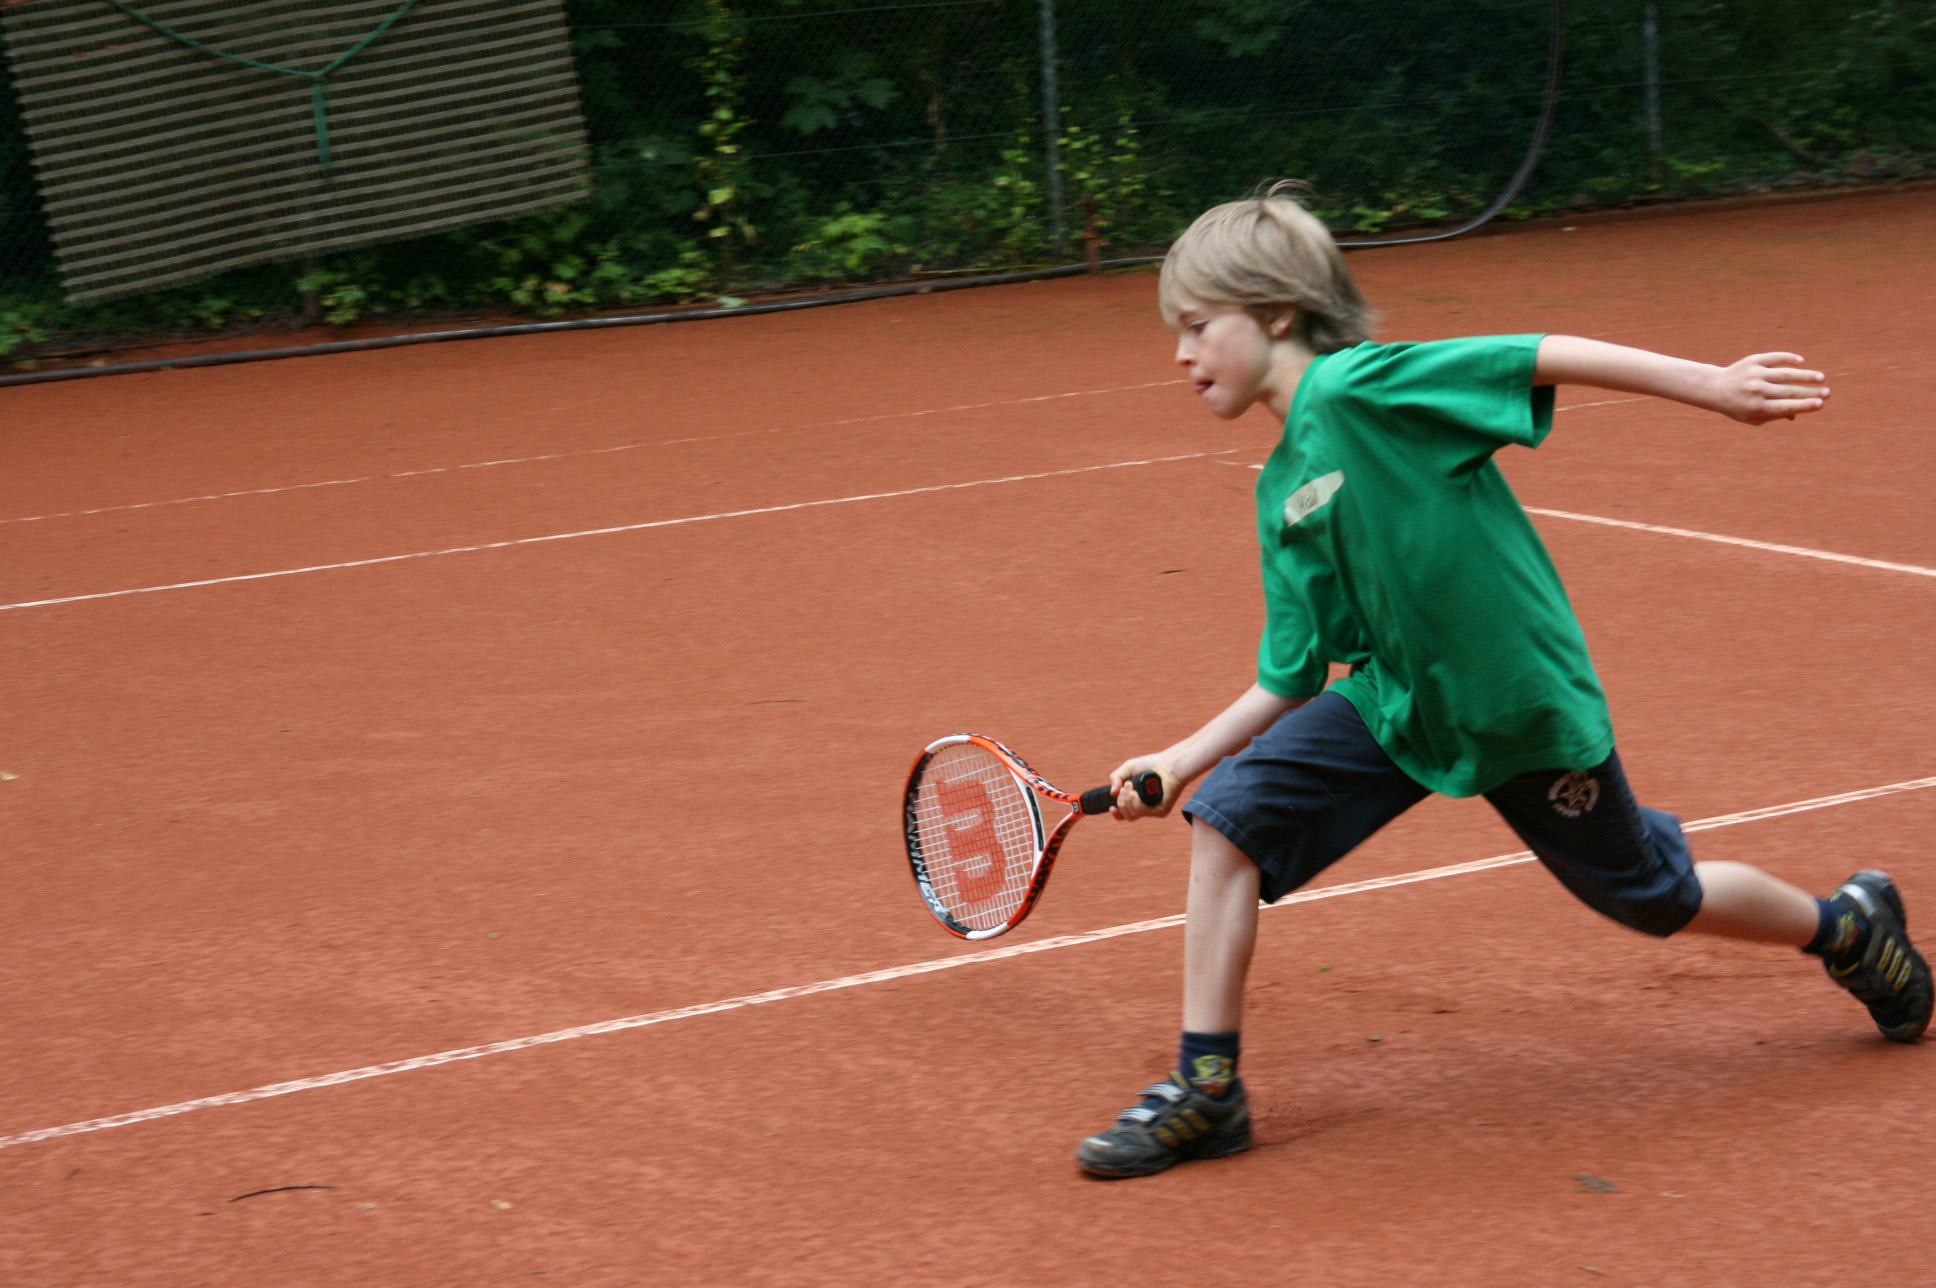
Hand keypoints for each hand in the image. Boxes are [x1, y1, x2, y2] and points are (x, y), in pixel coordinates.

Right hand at [1108, 756, 1181, 820]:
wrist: (1167, 764)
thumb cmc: (1150, 765)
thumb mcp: (1128, 768)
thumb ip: (1116, 778)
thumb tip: (1112, 793)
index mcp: (1136, 800)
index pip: (1124, 814)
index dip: (1116, 813)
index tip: (1112, 807)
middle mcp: (1144, 807)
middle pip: (1126, 815)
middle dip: (1121, 802)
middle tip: (1126, 787)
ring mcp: (1153, 810)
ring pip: (1132, 815)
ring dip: (1127, 800)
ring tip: (1130, 786)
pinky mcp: (1161, 811)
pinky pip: (1143, 812)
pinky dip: (1136, 803)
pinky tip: (1135, 794)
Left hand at [1707, 352, 1829, 423]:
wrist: (1714, 388)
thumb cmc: (1738, 406)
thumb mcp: (1753, 417)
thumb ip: (1774, 416)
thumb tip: (1796, 413)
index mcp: (1756, 408)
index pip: (1785, 407)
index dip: (1804, 405)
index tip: (1820, 404)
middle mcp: (1756, 391)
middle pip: (1789, 391)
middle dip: (1810, 392)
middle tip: (1828, 393)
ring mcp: (1755, 374)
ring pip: (1785, 374)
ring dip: (1805, 375)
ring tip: (1821, 378)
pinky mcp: (1753, 361)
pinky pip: (1774, 358)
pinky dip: (1788, 358)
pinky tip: (1801, 362)